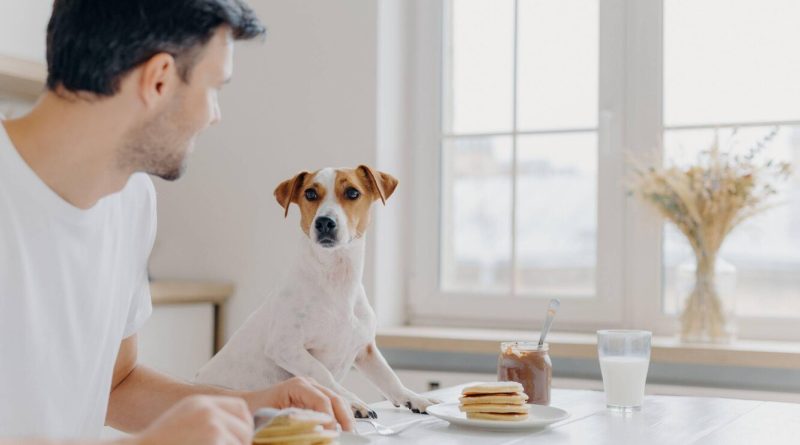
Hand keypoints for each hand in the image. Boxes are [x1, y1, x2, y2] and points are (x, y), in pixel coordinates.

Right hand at [132, 395, 252, 444]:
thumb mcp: (184, 423)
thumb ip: (208, 421)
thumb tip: (240, 430)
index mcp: (200, 403)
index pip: (239, 407)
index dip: (244, 424)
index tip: (240, 438)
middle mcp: (208, 408)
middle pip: (245, 424)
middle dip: (243, 440)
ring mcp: (211, 422)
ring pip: (241, 440)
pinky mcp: (214, 435)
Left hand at [242, 376, 353, 431]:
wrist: (250, 404)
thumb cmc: (256, 410)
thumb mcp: (272, 418)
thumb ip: (293, 424)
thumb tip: (312, 434)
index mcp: (297, 386)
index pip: (322, 400)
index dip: (330, 418)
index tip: (331, 434)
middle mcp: (308, 384)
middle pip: (335, 398)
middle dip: (344, 417)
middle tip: (348, 435)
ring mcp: (313, 389)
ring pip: (337, 401)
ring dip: (344, 417)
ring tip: (348, 434)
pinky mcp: (314, 397)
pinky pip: (332, 405)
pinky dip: (339, 416)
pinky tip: (340, 429)